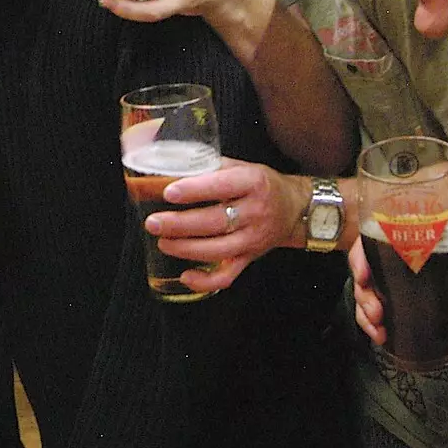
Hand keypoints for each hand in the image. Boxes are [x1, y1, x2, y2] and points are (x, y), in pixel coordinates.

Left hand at [144, 158, 303, 291]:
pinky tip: (185, 275)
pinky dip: (205, 281)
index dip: (194, 190)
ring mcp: (253, 239)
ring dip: (186, 249)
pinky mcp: (250, 258)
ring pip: (218, 250)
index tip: (169, 192)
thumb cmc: (260, 184)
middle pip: (215, 221)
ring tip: (162, 242)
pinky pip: (227, 276)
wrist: (294, 208)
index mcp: (253, 182)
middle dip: (180, 224)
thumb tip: (167, 166)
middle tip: (154, 222)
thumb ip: (209, 167)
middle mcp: (255, 212)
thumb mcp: (241, 166)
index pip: (221, 186)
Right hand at [349, 231, 447, 349]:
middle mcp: (401, 255)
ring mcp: (402, 278)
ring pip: (369, 292)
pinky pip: (382, 307)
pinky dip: (376, 323)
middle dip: (363, 294)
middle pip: (367, 270)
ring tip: (379, 332)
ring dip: (365, 312)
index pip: (374, 238)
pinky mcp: (407, 298)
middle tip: (376, 314)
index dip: (360, 256)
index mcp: (413, 236)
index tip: (362, 276)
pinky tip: (382, 336)